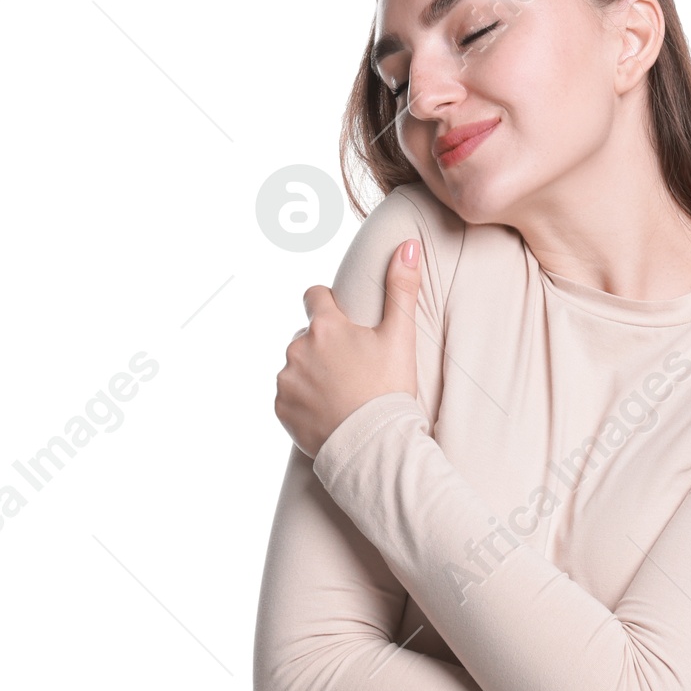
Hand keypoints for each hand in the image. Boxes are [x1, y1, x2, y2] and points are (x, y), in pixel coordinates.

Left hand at [275, 239, 422, 457]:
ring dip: (312, 373)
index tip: (344, 323)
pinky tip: (328, 410)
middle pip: (307, 336)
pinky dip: (303, 400)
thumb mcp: (400, 337)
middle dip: (324, 346)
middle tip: (352, 369)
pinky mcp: (281, 407)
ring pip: (296, 365)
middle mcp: (298, 347)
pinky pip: (288, 395)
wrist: (375, 446)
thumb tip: (409, 244)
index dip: (329, 306)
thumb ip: (401, 288)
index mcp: (325, 325)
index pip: (314, 296)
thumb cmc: (390, 390)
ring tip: (341, 393)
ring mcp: (286, 379)